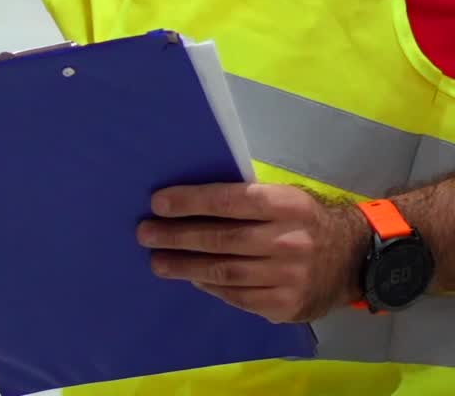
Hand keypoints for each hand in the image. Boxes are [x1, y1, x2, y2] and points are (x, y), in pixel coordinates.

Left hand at [136, 181, 369, 322]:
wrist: (355, 257)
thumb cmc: (308, 218)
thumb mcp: (286, 196)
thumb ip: (249, 200)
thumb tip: (194, 201)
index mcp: (285, 205)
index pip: (229, 201)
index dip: (191, 202)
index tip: (158, 203)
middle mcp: (287, 241)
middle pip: (222, 239)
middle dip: (179, 236)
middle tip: (146, 233)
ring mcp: (288, 277)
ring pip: (226, 272)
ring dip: (187, 266)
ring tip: (159, 262)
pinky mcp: (286, 306)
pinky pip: (239, 297)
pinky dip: (213, 287)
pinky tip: (194, 277)